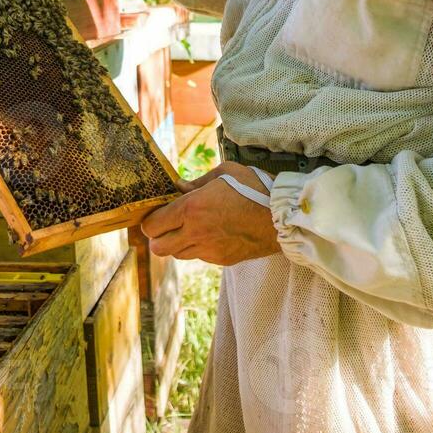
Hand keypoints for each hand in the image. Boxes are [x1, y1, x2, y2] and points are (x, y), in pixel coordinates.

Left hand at [140, 162, 279, 265]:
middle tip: (167, 224)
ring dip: (176, 243)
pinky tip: (210, 234)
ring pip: (177, 255)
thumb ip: (196, 182)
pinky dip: (198, 248)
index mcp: (192, 209)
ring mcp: (209, 250)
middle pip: (158, 248)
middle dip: (157, 237)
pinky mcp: (222, 260)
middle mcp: (196, 233)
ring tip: (189, 228)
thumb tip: (178, 187)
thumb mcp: (224, 173)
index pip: (152, 225)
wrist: (282, 217)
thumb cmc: (255, 188)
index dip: (150, 219)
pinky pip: (199, 257)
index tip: (157, 212)